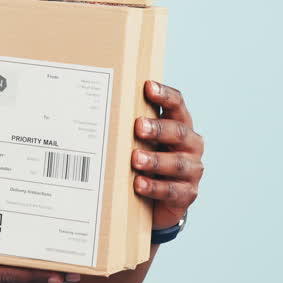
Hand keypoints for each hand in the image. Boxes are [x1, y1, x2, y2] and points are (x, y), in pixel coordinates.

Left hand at [133, 81, 203, 230]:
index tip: (148, 86)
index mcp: (180, 124)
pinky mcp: (187, 193)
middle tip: (138, 126)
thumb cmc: (147, 158)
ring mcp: (192, 169)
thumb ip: (127, 124)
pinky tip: (138, 184)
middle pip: (178, 131)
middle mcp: (190, 144)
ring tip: (135, 159)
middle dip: (157, 128)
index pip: (177, 104)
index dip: (165, 95)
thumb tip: (91, 106)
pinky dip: (154, 187)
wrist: (159, 196)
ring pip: (176, 162)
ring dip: (155, 160)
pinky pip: (172, 190)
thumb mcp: (139, 139)